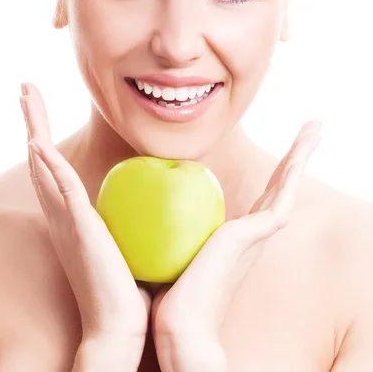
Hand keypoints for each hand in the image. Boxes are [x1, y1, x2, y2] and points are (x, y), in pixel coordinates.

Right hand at [19, 82, 150, 354]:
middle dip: (31, 121)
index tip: (41, 110)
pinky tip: (38, 141)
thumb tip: (158, 194)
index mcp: (70, 214)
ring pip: (43, 163)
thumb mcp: (127, 237)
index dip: (43, 136)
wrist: (121, 322)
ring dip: (33, 127)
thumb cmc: (128, 283)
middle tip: (25, 90)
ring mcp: (65, 218)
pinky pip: (60, 187)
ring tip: (26, 96)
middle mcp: (60, 212)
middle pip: (39, 157)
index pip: (53, 166)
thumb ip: (131, 213)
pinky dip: (48, 164)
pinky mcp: (77, 226)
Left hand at [150, 120, 321, 368]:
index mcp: (234, 238)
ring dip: (301, 157)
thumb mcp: (162, 243)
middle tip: (310, 131)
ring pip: (286, 187)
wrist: (178, 322)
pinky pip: (282, 197)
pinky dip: (294, 172)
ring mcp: (256, 235)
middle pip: (278, 188)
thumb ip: (160, 224)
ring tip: (314, 129)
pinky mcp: (256, 234)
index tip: (279, 158)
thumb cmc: (164, 289)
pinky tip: (300, 150)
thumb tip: (136, 203)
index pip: (257, 198)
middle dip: (294, 161)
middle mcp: (251, 235)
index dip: (270, 177)